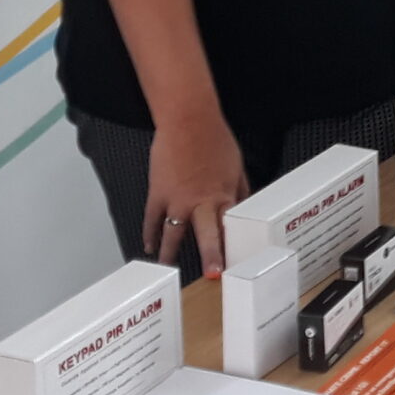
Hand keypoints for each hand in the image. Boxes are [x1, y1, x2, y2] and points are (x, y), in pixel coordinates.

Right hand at [145, 112, 247, 275]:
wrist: (188, 120)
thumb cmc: (215, 139)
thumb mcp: (236, 166)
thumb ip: (239, 190)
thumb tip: (244, 207)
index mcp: (224, 194)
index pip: (230, 226)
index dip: (234, 244)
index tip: (238, 261)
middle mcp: (202, 200)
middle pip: (207, 233)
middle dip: (211, 255)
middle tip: (213, 275)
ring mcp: (177, 198)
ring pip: (174, 232)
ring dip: (171, 253)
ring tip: (169, 270)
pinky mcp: (158, 192)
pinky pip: (152, 219)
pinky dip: (150, 234)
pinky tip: (150, 247)